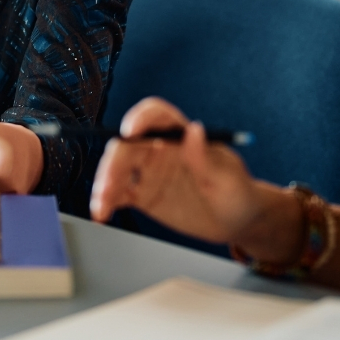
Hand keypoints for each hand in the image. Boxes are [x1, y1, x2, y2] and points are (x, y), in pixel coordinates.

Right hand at [90, 97, 267, 244]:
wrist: (236, 222)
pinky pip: (119, 193)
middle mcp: (161, 149)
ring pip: (118, 168)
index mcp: (181, 136)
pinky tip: (102, 212)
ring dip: (105, 183)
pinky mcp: (144, 194)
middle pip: (129, 145)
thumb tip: (193, 128)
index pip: (156, 116)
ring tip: (101, 206)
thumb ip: (206, 157)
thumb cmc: (238, 193)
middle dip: (114, 162)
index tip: (129, 131)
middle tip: (108, 185)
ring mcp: (150, 172)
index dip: (140, 118)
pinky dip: (107, 201)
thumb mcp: (228, 177)